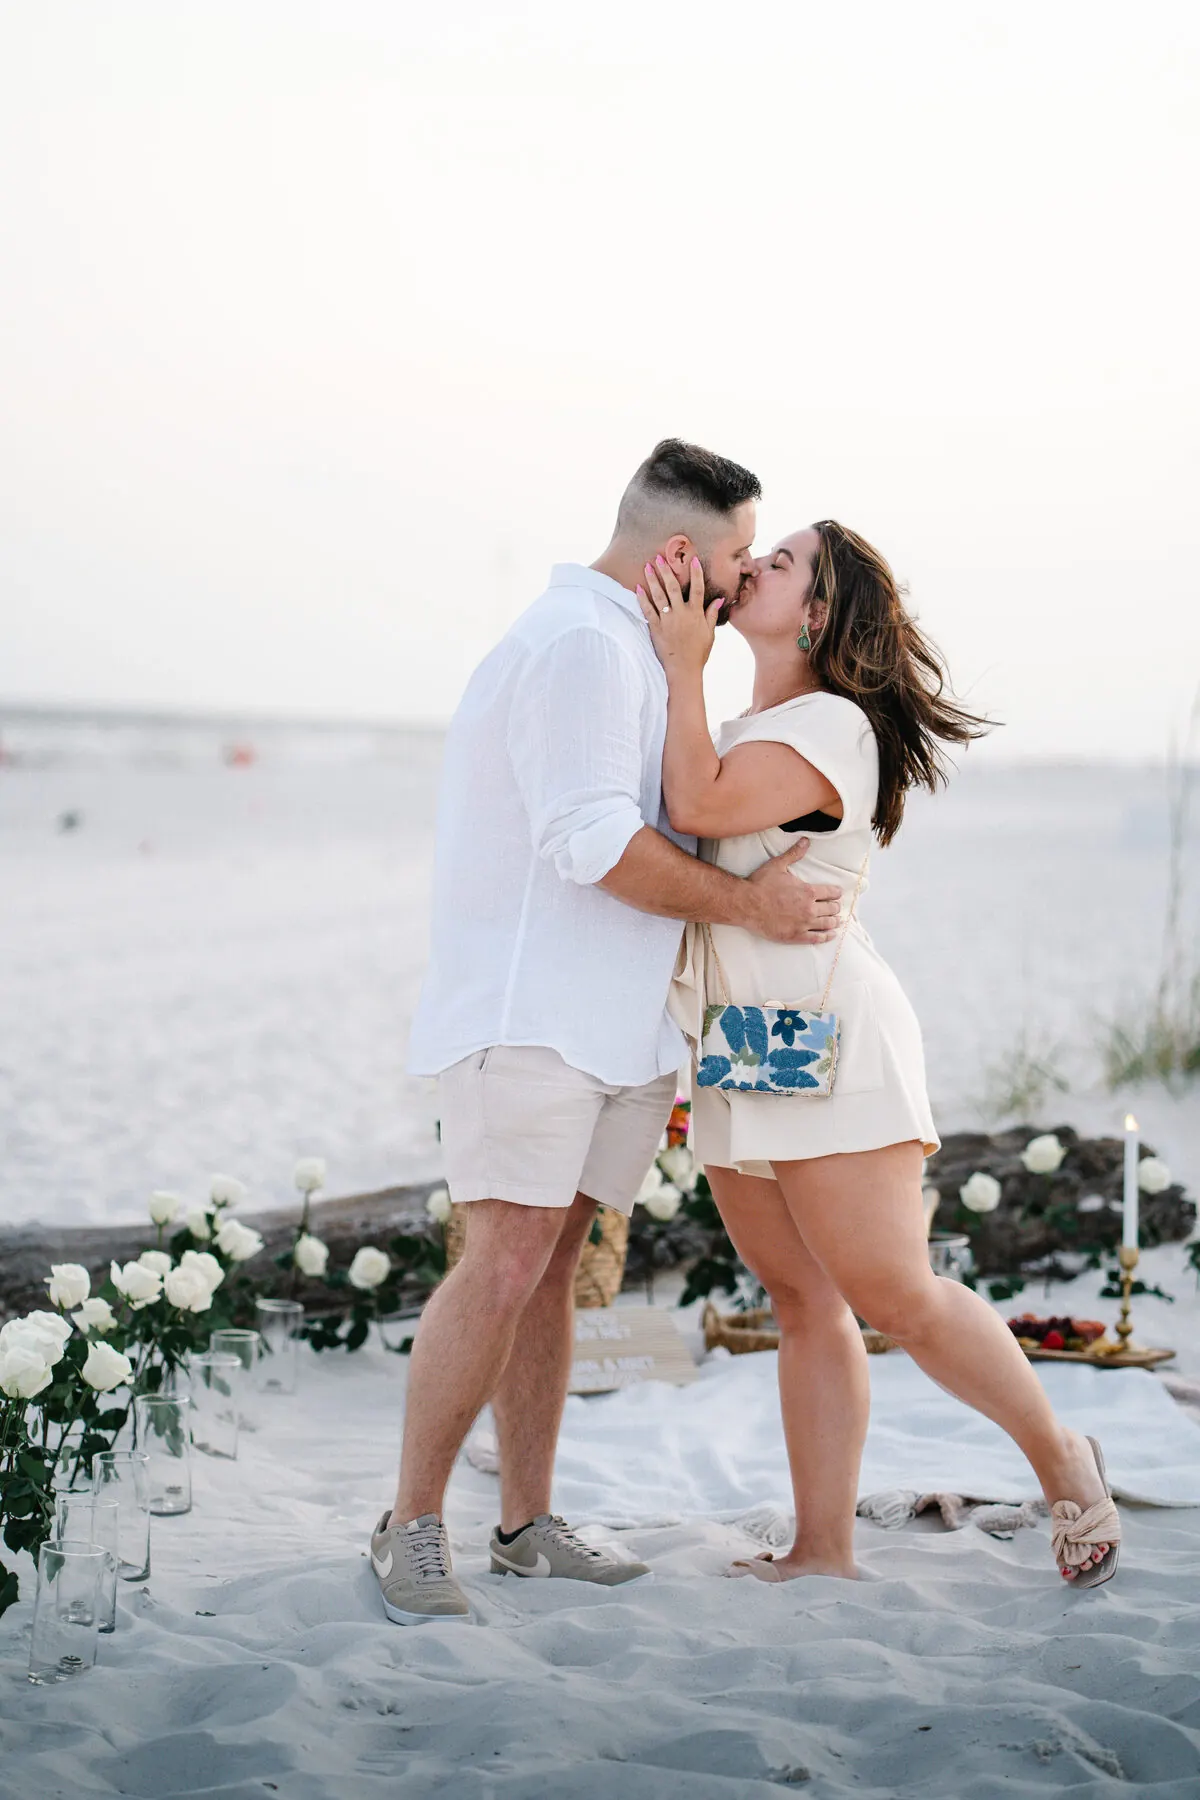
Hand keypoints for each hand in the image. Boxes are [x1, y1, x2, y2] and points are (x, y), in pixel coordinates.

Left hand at [636, 555, 718, 676]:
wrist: (684, 669)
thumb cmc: (699, 652)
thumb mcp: (709, 633)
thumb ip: (712, 614)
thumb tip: (719, 599)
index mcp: (696, 613)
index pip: (697, 589)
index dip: (696, 573)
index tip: (693, 560)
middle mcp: (681, 614)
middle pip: (673, 587)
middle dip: (667, 571)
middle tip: (660, 557)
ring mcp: (668, 620)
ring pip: (659, 596)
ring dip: (653, 580)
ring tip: (647, 566)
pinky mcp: (656, 628)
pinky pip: (648, 611)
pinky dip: (642, 599)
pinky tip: (638, 588)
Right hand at [741, 840, 841, 943]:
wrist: (746, 904)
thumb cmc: (760, 884)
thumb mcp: (778, 865)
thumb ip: (794, 854)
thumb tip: (806, 841)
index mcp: (808, 891)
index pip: (831, 892)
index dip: (836, 893)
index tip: (837, 893)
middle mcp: (809, 908)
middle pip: (831, 909)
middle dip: (835, 907)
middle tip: (835, 907)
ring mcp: (803, 924)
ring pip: (827, 924)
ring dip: (834, 921)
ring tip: (837, 921)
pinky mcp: (795, 936)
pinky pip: (817, 938)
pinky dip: (826, 937)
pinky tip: (831, 935)